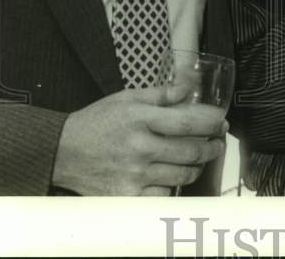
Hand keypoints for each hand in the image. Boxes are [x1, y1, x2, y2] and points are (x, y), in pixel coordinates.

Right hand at [51, 83, 228, 195]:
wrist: (63, 151)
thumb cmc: (97, 122)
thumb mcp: (126, 98)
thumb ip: (161, 94)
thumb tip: (188, 87)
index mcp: (140, 119)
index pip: (188, 122)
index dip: (212, 124)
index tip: (222, 123)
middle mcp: (139, 148)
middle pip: (191, 151)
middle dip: (212, 147)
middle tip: (218, 143)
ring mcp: (134, 175)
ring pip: (182, 175)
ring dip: (197, 167)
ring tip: (200, 159)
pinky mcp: (127, 196)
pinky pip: (163, 195)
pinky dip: (172, 186)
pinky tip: (172, 176)